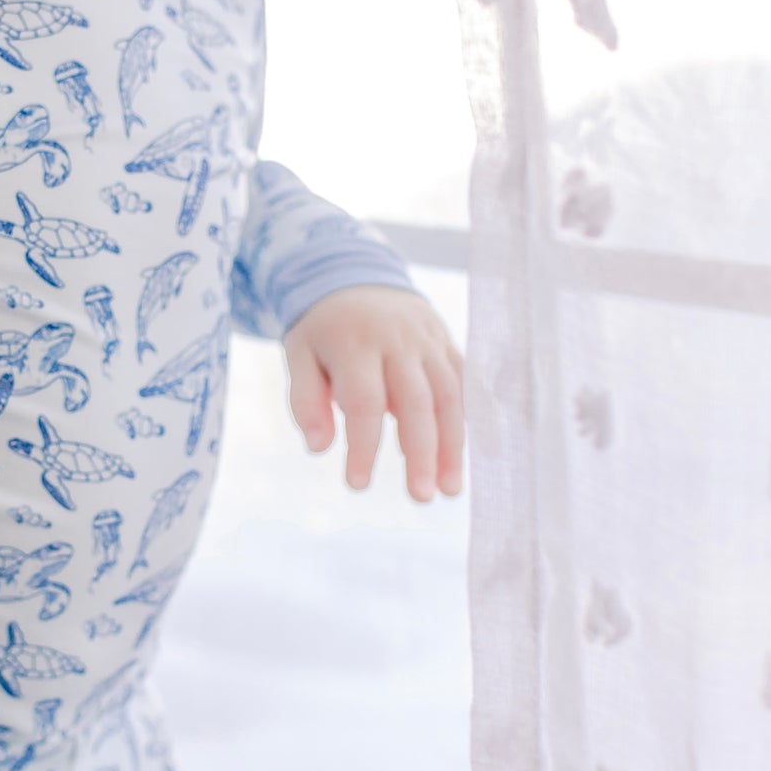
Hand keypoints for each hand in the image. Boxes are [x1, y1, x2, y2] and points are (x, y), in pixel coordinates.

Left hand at [283, 284, 464, 500]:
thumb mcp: (298, 352)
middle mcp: (398, 339)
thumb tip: (318, 449)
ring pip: (449, 395)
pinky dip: (471, 420)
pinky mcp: (447, 343)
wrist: (355, 273)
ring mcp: (428, 339)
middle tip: (420, 498)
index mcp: (355, 342)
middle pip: (416, 401)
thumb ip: (304, 399)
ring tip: (449, 490)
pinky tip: (470, 458)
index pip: (363, 401)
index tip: (357, 485)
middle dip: (420, 453)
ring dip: (453, 446)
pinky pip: (464, 384)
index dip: (363, 445)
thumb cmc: (323, 327)